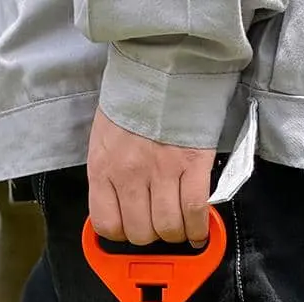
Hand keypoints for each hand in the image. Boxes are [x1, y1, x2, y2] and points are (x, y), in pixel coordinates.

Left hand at [87, 109, 215, 246]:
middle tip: (159, 226)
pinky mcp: (192, 164)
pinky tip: (199, 231)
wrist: (164, 64)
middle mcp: (129, 173)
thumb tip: (119, 207)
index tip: (130, 231)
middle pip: (141, 232)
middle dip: (151, 236)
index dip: (120, 235)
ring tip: (180, 229)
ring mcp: (162, 170)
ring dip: (176, 234)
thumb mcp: (105, 138)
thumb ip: (109, 174)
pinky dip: (198, 228)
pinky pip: (195, 211)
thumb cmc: (134, 99)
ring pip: (168, 227)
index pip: (107, 224)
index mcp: (103, 167)